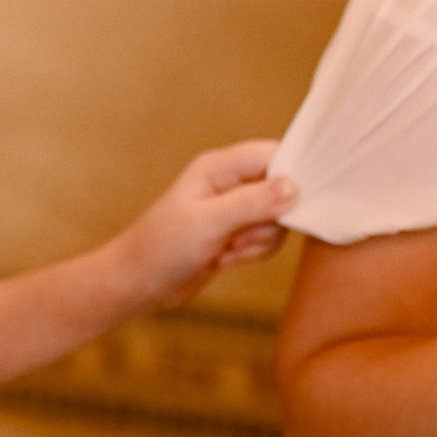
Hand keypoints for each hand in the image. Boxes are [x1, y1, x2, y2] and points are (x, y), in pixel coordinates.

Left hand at [106, 140, 297, 309]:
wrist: (141, 282)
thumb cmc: (163, 246)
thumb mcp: (208, 222)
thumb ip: (251, 202)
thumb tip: (294, 186)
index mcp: (219, 167)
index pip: (273, 154)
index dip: (292, 175)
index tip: (293, 205)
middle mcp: (230, 182)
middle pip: (282, 189)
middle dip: (268, 219)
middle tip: (238, 234)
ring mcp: (235, 208)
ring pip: (277, 219)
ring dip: (257, 241)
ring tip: (225, 248)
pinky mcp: (238, 232)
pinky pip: (267, 238)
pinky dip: (252, 252)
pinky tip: (224, 258)